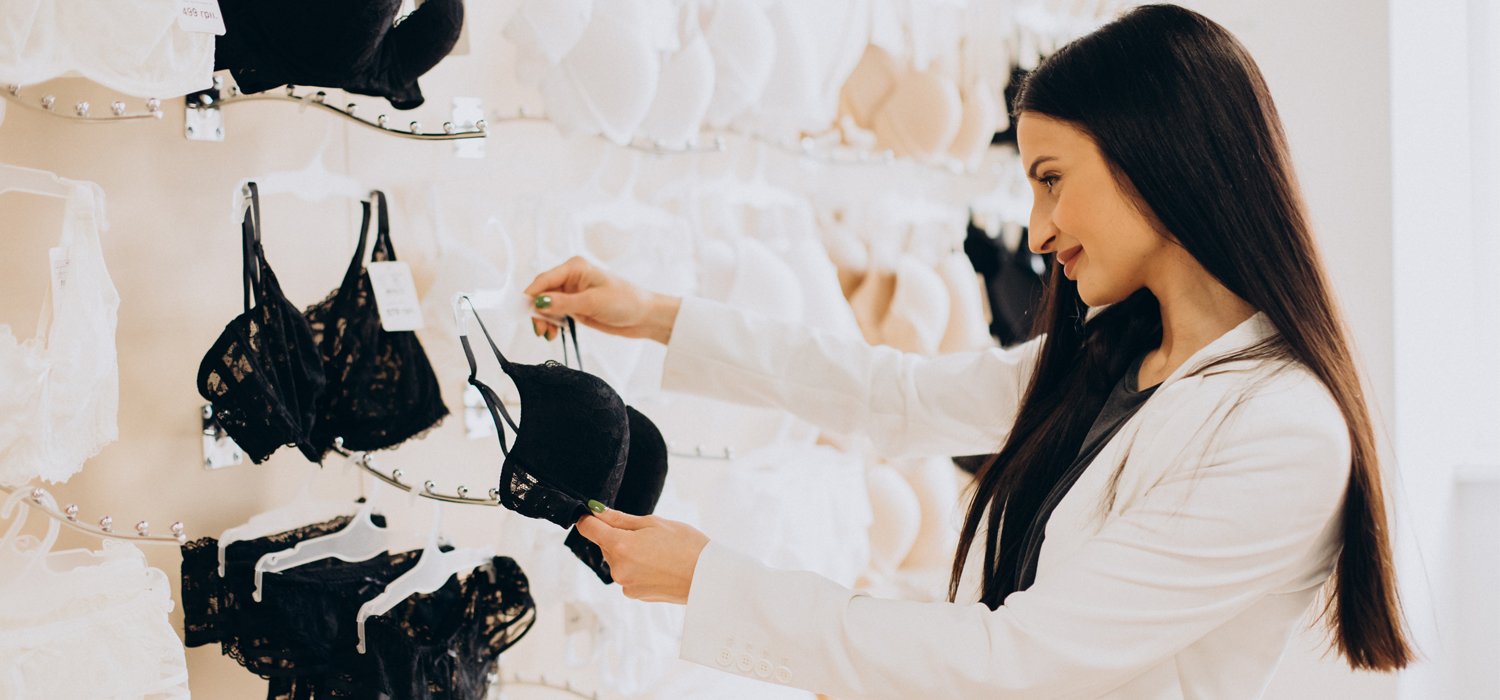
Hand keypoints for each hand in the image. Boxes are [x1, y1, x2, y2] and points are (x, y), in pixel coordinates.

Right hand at [523, 256, 680, 343]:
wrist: (645, 316)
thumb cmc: (627, 301)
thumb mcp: (593, 302)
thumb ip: (564, 303)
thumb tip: (539, 303)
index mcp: (575, 267)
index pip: (544, 280)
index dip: (531, 296)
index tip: (523, 312)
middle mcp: (571, 278)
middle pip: (542, 293)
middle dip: (537, 311)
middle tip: (540, 329)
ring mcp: (573, 293)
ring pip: (547, 306)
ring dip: (544, 320)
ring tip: (548, 334)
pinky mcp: (576, 307)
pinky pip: (556, 314)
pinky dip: (552, 324)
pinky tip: (554, 333)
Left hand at [574, 505, 709, 603]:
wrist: (708, 577)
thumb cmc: (687, 545)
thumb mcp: (654, 523)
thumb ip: (621, 519)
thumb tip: (597, 511)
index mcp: (620, 546)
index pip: (589, 529)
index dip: (589, 518)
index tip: (595, 513)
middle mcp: (618, 568)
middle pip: (605, 545)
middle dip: (619, 536)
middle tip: (647, 534)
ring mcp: (625, 584)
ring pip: (617, 560)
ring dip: (629, 553)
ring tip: (658, 551)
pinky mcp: (634, 594)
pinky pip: (628, 574)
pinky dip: (637, 567)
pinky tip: (658, 565)